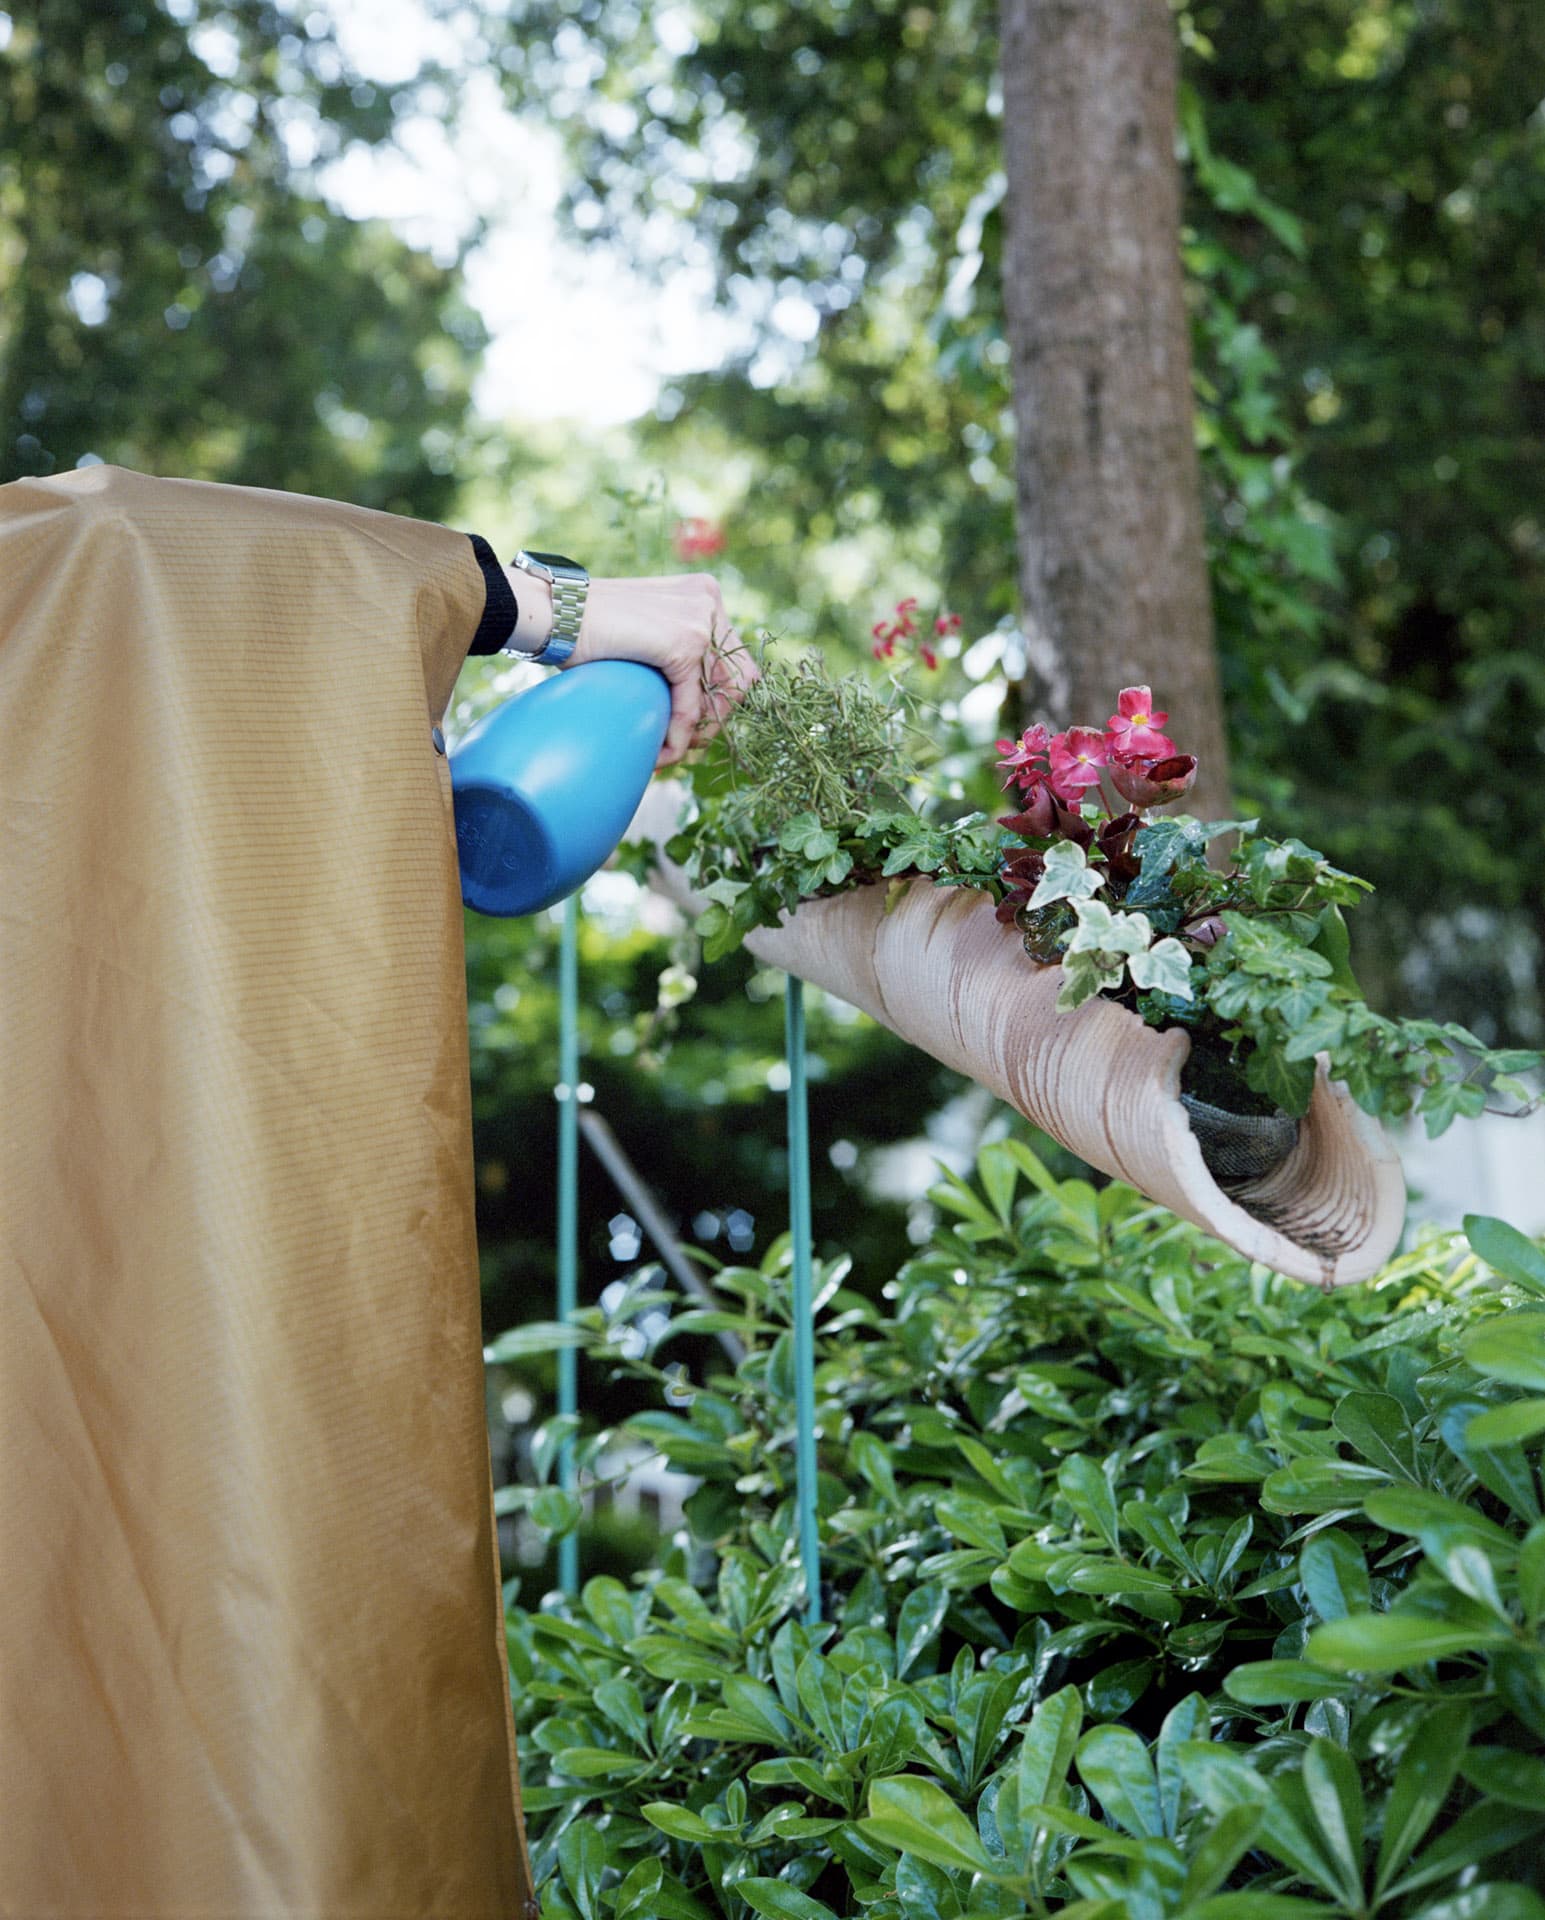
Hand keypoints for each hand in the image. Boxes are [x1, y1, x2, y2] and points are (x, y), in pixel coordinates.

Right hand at [560, 573, 759, 769]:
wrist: (555, 612)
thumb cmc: (586, 628)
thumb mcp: (645, 634)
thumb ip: (673, 652)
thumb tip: (696, 702)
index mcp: (702, 595)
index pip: (735, 660)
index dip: (720, 700)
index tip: (692, 727)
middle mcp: (709, 602)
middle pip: (740, 679)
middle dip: (716, 720)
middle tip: (682, 744)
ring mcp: (701, 620)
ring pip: (723, 697)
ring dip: (697, 735)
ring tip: (668, 753)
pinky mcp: (685, 643)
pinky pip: (691, 707)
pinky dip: (677, 736)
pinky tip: (659, 754)